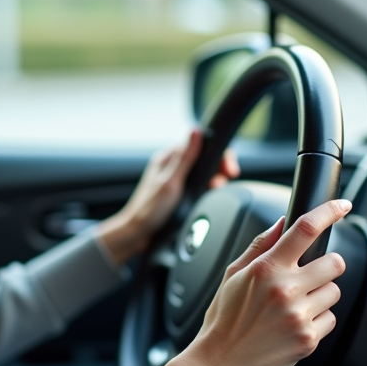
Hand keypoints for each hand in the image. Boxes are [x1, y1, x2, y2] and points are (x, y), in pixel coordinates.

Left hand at [96, 129, 239, 266]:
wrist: (138, 234)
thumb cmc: (149, 210)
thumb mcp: (171, 182)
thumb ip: (185, 157)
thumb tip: (195, 130)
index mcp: (167, 158)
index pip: (198, 144)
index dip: (217, 153)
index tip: (228, 168)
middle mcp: (171, 166)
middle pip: (203, 157)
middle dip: (219, 166)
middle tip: (228, 177)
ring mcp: (175, 179)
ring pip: (202, 172)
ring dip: (214, 178)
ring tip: (218, 188)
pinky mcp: (178, 193)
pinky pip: (198, 185)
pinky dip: (207, 188)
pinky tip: (210, 195)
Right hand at [159, 198, 351, 365]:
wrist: (219, 364)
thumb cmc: (223, 321)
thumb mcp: (233, 275)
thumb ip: (260, 246)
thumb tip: (282, 223)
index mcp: (266, 269)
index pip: (305, 229)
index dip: (330, 212)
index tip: (342, 206)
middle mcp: (285, 289)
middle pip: (334, 262)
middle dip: (326, 267)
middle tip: (308, 278)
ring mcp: (299, 315)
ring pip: (335, 292)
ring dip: (321, 296)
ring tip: (295, 307)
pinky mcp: (308, 339)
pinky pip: (330, 319)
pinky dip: (318, 321)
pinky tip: (294, 325)